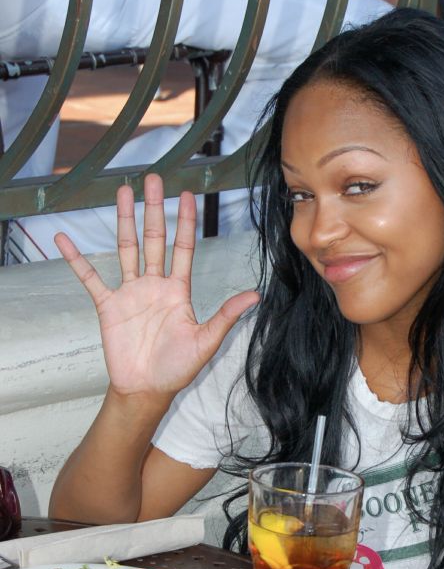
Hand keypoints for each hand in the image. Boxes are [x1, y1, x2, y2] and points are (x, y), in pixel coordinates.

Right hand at [54, 173, 259, 398]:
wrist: (147, 390)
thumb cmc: (177, 369)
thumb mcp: (206, 341)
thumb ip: (226, 316)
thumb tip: (256, 296)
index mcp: (178, 291)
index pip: (183, 248)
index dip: (185, 222)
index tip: (187, 196)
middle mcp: (154, 285)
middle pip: (154, 239)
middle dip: (154, 209)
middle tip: (154, 179)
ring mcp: (130, 293)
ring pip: (126, 248)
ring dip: (124, 220)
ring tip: (122, 191)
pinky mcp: (108, 306)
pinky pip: (90, 278)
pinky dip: (76, 259)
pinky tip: (63, 239)